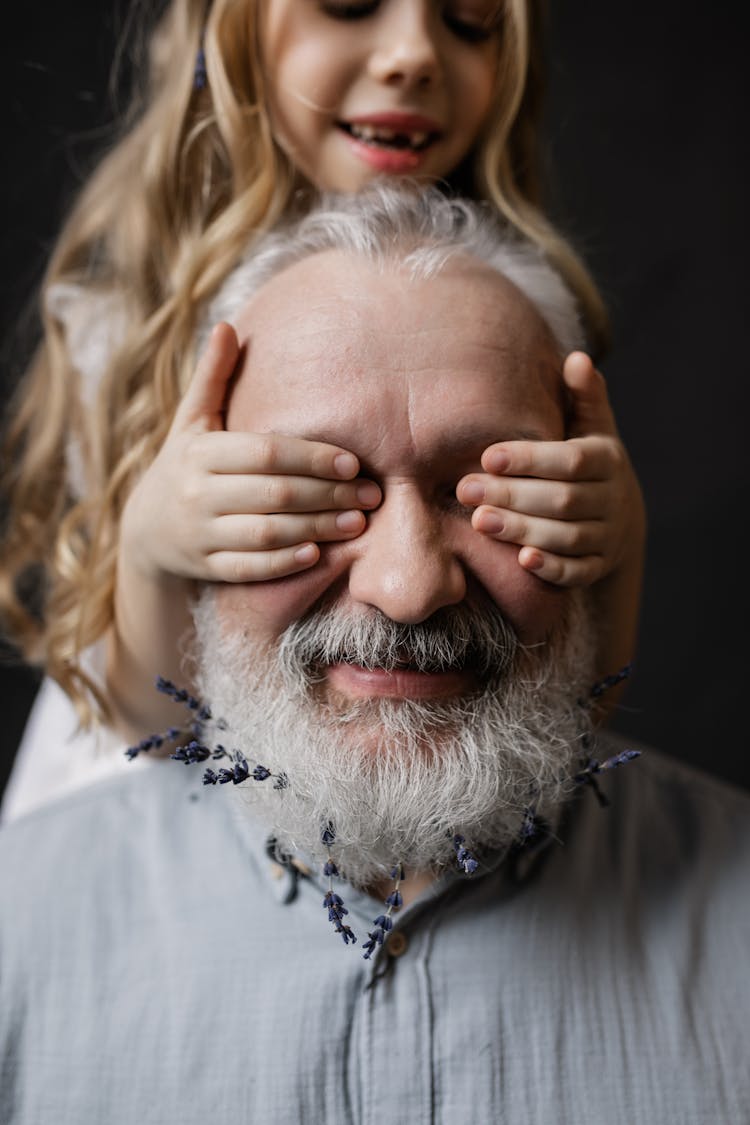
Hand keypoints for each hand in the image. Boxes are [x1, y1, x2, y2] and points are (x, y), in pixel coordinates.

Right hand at [121, 322, 380, 583]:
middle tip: (371, 495)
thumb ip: (213, 378)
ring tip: (358, 523)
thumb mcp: (192, 421)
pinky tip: (318, 554)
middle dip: (328, 495)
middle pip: (274, 494)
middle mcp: (196, 494)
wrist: (144, 530)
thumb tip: (227, 326)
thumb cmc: (184, 465)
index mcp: (199, 452)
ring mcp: (201, 535)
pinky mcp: (206, 568)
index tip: (353, 462)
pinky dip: (284, 562)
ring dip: (317, 529)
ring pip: (266, 533)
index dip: (311, 458)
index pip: (265, 453)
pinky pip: (249, 569)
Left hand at [456, 352, 644, 586]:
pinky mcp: (598, 567)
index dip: (529, 459)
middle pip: (562, 500)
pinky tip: (521, 561)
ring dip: (522, 530)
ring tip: (479, 521)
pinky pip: (577, 572)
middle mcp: (613, 498)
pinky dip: (552, 568)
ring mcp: (607, 536)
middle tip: (465, 490)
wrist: (620, 519)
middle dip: (511, 495)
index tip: (487, 456)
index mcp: (607, 459)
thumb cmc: (587, 462)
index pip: (569, 459)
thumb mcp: (591, 428)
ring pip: (566, 536)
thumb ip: (583, 396)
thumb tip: (577, 359)